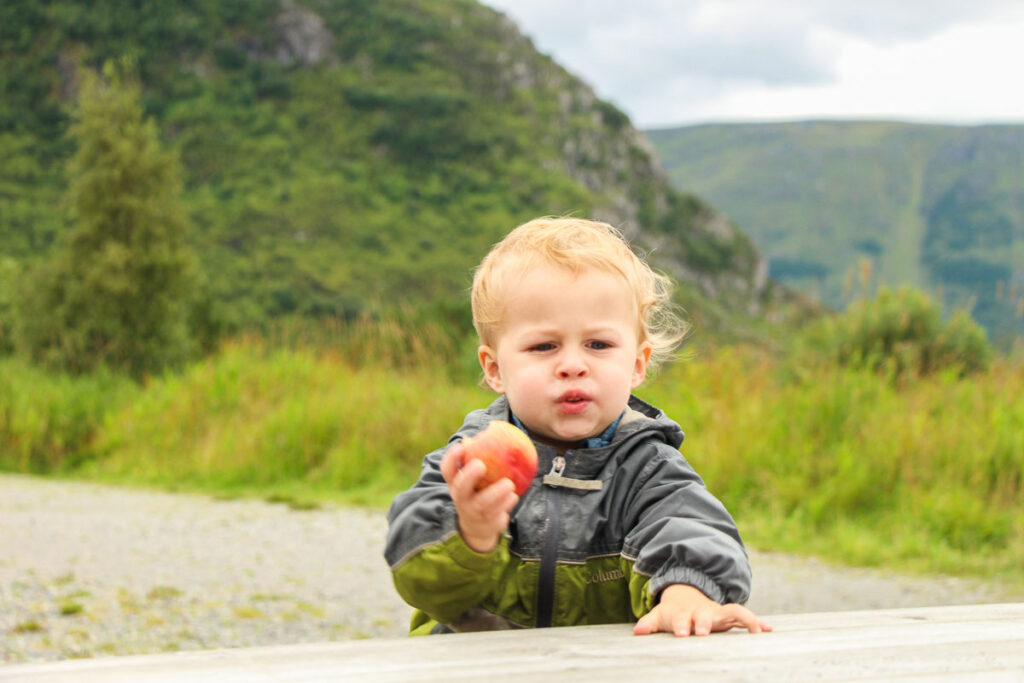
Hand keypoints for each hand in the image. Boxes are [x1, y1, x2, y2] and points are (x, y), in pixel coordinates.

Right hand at [440, 441, 519, 552]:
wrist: (477, 526)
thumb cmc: (478, 490)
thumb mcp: (474, 476)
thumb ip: (479, 455)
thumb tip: (491, 426)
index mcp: (455, 484)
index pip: (447, 470)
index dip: (452, 458)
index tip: (462, 445)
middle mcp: (461, 498)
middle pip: (461, 488)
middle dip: (469, 476)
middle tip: (482, 465)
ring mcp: (473, 513)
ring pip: (482, 504)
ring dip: (495, 494)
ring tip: (509, 484)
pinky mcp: (486, 525)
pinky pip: (496, 517)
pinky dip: (505, 507)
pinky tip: (513, 497)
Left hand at [634, 584, 771, 636]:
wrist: (686, 596)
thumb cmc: (672, 613)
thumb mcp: (658, 617)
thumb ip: (648, 624)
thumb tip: (637, 632)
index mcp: (683, 614)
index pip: (681, 620)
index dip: (682, 626)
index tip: (683, 635)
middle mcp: (702, 612)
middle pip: (705, 616)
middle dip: (706, 624)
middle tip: (706, 633)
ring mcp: (717, 612)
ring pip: (732, 612)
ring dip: (743, 619)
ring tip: (757, 631)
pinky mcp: (729, 616)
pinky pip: (745, 617)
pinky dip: (757, 622)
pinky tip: (770, 629)